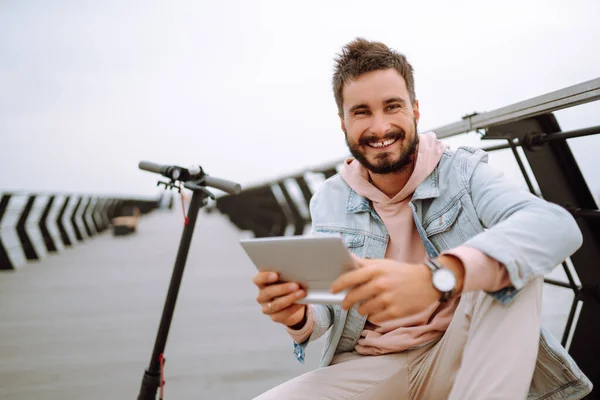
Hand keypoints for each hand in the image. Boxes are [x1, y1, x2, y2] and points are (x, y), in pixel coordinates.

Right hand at [253, 271, 306, 327]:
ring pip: (275, 304)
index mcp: (262, 283)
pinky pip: (283, 314)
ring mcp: (266, 307)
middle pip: (268, 292)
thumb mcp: (287, 279)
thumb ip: (287, 276)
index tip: (276, 275)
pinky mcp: (274, 316)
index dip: (265, 277)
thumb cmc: (289, 285)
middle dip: (283, 289)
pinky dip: (293, 308)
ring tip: (301, 293)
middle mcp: (262, 295)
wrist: (294, 303)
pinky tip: (300, 303)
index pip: (258, 279)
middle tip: (295, 286)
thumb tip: (296, 275)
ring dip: (290, 298)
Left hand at [329, 258, 444, 323]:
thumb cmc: (403, 272)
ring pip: (363, 309)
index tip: (333, 290)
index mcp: (376, 270)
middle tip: (345, 304)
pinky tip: (377, 311)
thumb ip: (365, 264)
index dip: (338, 285)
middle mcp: (380, 284)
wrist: (429, 283)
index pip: (350, 278)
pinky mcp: (395, 312)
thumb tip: (348, 259)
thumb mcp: (384, 264)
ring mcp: (388, 299)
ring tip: (365, 306)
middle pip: (354, 297)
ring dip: (361, 309)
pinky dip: (373, 316)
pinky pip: (375, 318)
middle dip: (346, 302)